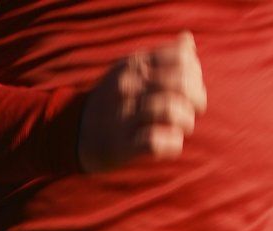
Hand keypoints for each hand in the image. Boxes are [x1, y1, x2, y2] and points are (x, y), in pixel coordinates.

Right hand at [77, 31, 206, 172]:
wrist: (75, 133)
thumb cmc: (113, 100)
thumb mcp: (132, 69)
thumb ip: (163, 55)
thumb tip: (187, 42)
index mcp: (135, 65)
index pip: (181, 59)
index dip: (195, 73)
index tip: (191, 86)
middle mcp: (129, 86)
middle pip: (181, 83)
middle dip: (197, 98)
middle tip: (193, 109)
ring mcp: (124, 116)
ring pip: (171, 111)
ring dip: (186, 121)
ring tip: (182, 127)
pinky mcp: (122, 145)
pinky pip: (156, 142)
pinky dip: (172, 144)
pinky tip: (170, 143)